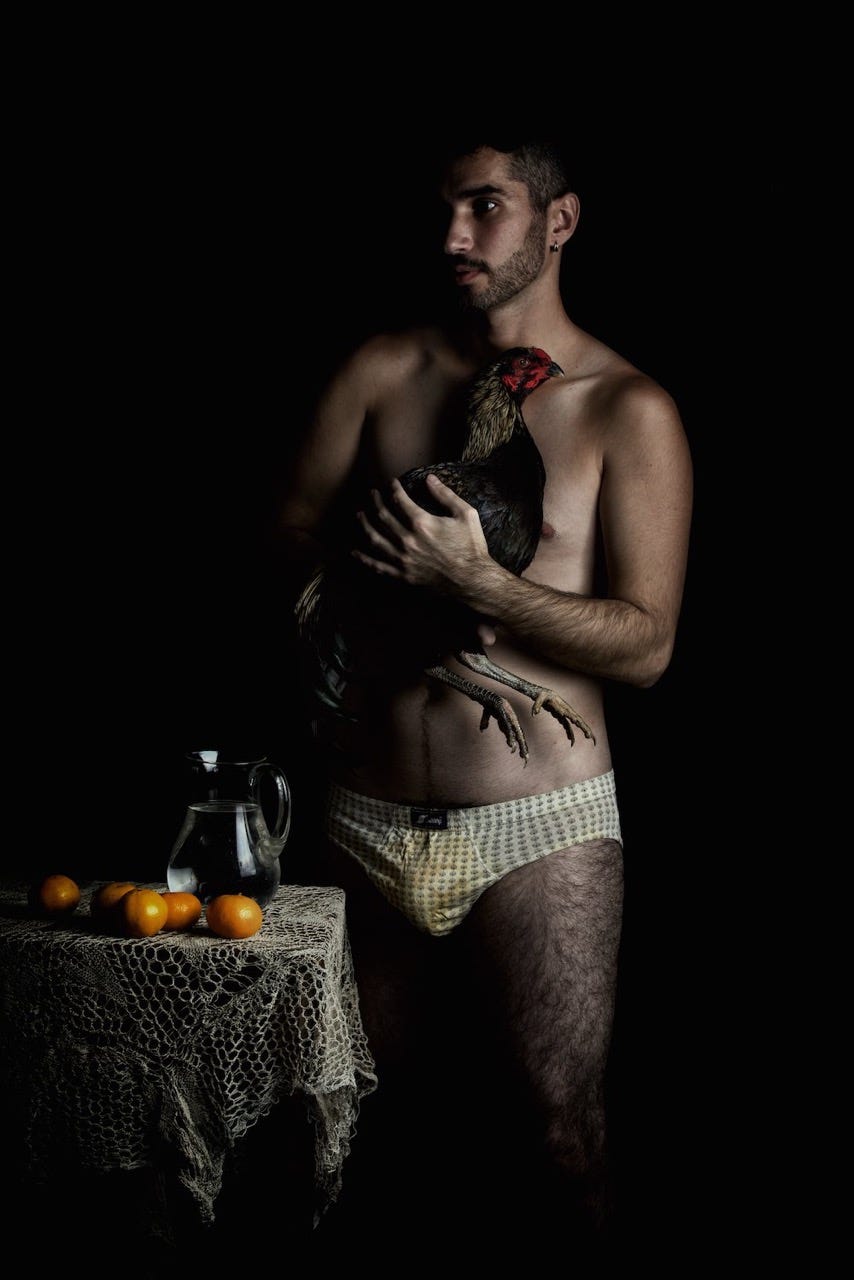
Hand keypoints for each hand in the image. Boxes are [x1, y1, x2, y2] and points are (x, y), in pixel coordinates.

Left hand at [353, 474, 490, 592]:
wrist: (472, 581)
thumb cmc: (472, 547)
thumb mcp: (466, 514)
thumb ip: (445, 495)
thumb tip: (429, 478)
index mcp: (422, 523)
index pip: (399, 500)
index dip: (393, 488)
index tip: (392, 483)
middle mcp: (408, 540)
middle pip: (382, 516)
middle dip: (375, 501)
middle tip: (372, 494)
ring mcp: (403, 559)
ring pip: (374, 538)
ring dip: (364, 524)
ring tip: (360, 515)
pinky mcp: (403, 575)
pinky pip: (377, 566)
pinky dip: (364, 559)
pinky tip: (355, 552)